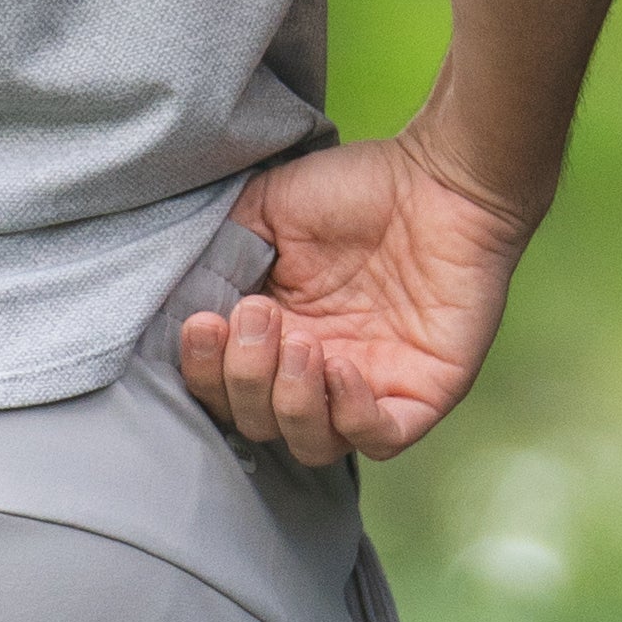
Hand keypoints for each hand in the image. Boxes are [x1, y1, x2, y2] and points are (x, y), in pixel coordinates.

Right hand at [179, 126, 536, 467]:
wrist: (443, 176)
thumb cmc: (358, 190)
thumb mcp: (266, 212)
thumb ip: (220, 255)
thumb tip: (177, 300)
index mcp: (275, 343)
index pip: (223, 391)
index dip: (206, 371)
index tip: (205, 323)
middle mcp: (315, 379)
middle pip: (259, 425)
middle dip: (248, 378)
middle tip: (260, 318)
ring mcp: (367, 392)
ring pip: (312, 445)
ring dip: (293, 401)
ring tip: (302, 343)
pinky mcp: (419, 397)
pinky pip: (377, 440)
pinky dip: (351, 415)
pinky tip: (341, 367)